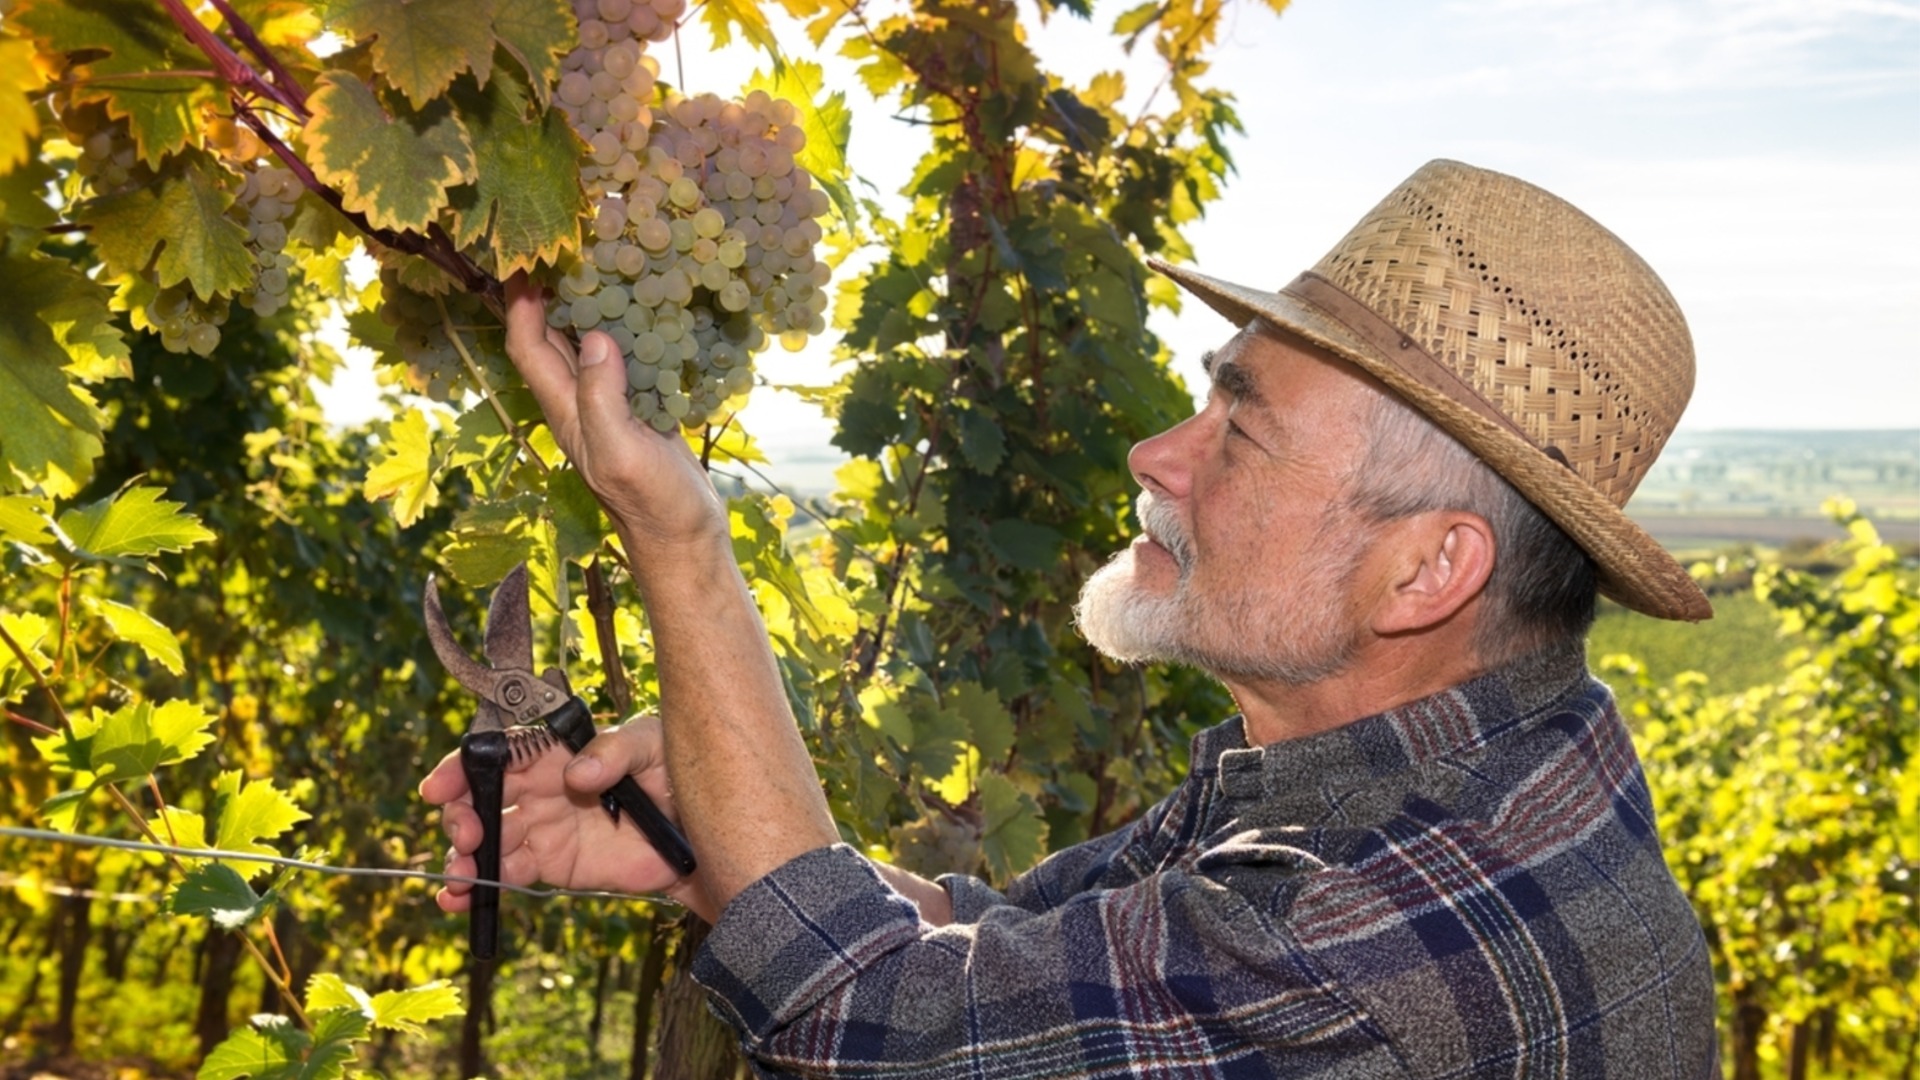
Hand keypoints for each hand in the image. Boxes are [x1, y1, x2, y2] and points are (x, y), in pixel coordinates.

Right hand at [419, 715, 715, 921]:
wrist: (700, 832)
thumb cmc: (677, 771)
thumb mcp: (653, 746)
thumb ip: (617, 751)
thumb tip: (577, 774)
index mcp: (556, 750)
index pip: (497, 753)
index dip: (462, 768)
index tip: (440, 788)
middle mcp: (540, 787)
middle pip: (481, 797)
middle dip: (462, 815)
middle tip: (466, 835)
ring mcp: (542, 827)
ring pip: (487, 840)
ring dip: (464, 856)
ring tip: (460, 875)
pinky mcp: (552, 865)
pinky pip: (507, 875)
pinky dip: (478, 889)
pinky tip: (459, 901)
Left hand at [501, 272, 727, 555]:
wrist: (686, 537)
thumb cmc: (650, 502)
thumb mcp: (622, 452)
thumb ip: (603, 398)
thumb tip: (596, 337)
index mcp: (566, 408)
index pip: (527, 346)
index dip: (519, 304)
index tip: (525, 259)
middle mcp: (581, 400)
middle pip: (553, 335)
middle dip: (553, 290)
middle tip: (571, 241)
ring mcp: (612, 402)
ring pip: (592, 340)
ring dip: (595, 302)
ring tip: (611, 258)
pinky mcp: (643, 404)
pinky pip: (630, 354)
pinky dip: (634, 325)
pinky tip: (654, 302)